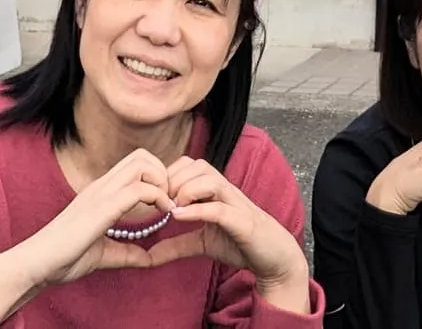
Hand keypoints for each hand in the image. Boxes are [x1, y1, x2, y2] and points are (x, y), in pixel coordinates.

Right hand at [0, 148, 175, 323]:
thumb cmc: (62, 259)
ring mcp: (100, 194)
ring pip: (141, 163)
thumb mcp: (103, 254)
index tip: (166, 202)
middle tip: (168, 200)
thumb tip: (149, 259)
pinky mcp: (101, 208)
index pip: (135, 163)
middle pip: (141, 155)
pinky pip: (137, 189)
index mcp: (100, 192)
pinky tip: (163, 213)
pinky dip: (157, 196)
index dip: (157, 176)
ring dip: (161, 181)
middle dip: (163, 172)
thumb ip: (126, 252)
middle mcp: (101, 186)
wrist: (34, 265)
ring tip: (166, 205)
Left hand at [152, 157, 311, 311]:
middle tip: (161, 204)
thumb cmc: (240, 243)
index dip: (168, 175)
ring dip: (186, 191)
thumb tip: (147, 255)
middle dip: (174, 180)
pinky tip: (180, 217)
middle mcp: (225, 190)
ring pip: (209, 179)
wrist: (274, 257)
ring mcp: (235, 203)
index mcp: (215, 190)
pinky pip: (219, 209)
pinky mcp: (242, 221)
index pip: (189, 165)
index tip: (154, 197)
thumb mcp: (202, 243)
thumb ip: (177, 244)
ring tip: (173, 209)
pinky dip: (197, 210)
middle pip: (197, 166)